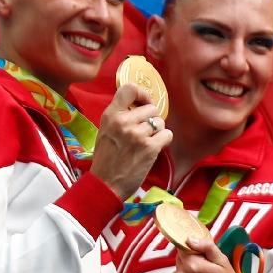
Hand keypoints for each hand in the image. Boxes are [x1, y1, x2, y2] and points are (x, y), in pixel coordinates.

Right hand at [92, 83, 170, 198]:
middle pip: (151, 108)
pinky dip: (164, 141)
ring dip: (157, 131)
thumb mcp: (105, 131)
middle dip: (151, 119)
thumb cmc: (106, 159)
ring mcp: (137, 134)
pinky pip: (167, 134)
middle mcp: (123, 122)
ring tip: (147, 142)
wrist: (106, 184)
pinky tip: (154, 148)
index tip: (145, 102)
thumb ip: (119, 116)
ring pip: (160, 122)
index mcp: (110, 115)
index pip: (129, 89)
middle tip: (144, 132)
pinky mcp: (149, 148)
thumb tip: (139, 106)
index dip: (142, 93)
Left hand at [169, 238, 254, 272]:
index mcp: (193, 265)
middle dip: (192, 261)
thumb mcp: (224, 263)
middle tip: (207, 271)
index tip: (202, 256)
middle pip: (181, 259)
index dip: (195, 250)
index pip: (185, 247)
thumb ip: (207, 247)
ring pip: (179, 270)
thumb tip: (190, 239)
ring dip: (187, 272)